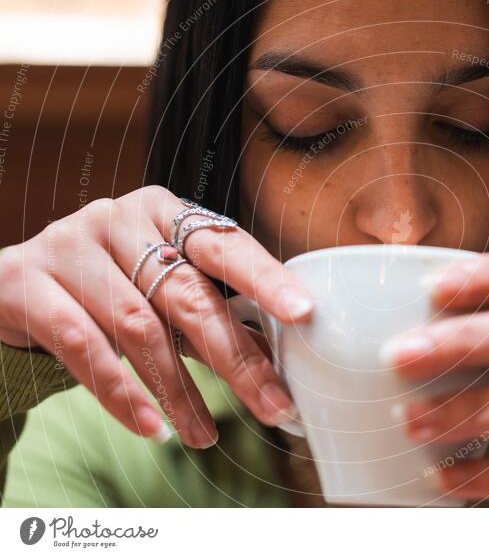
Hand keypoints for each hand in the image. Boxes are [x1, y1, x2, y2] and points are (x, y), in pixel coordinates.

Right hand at [0, 186, 312, 447]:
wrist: (18, 284)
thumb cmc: (109, 284)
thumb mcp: (162, 289)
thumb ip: (211, 312)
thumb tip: (277, 353)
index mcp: (164, 211)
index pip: (225, 246)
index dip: (266, 279)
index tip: (303, 314)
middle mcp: (118, 218)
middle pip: (188, 294)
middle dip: (236, 358)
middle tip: (272, 405)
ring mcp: (68, 245)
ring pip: (139, 327)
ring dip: (180, 391)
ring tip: (205, 434)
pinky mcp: (25, 282)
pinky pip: (85, 346)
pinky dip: (122, 394)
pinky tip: (151, 427)